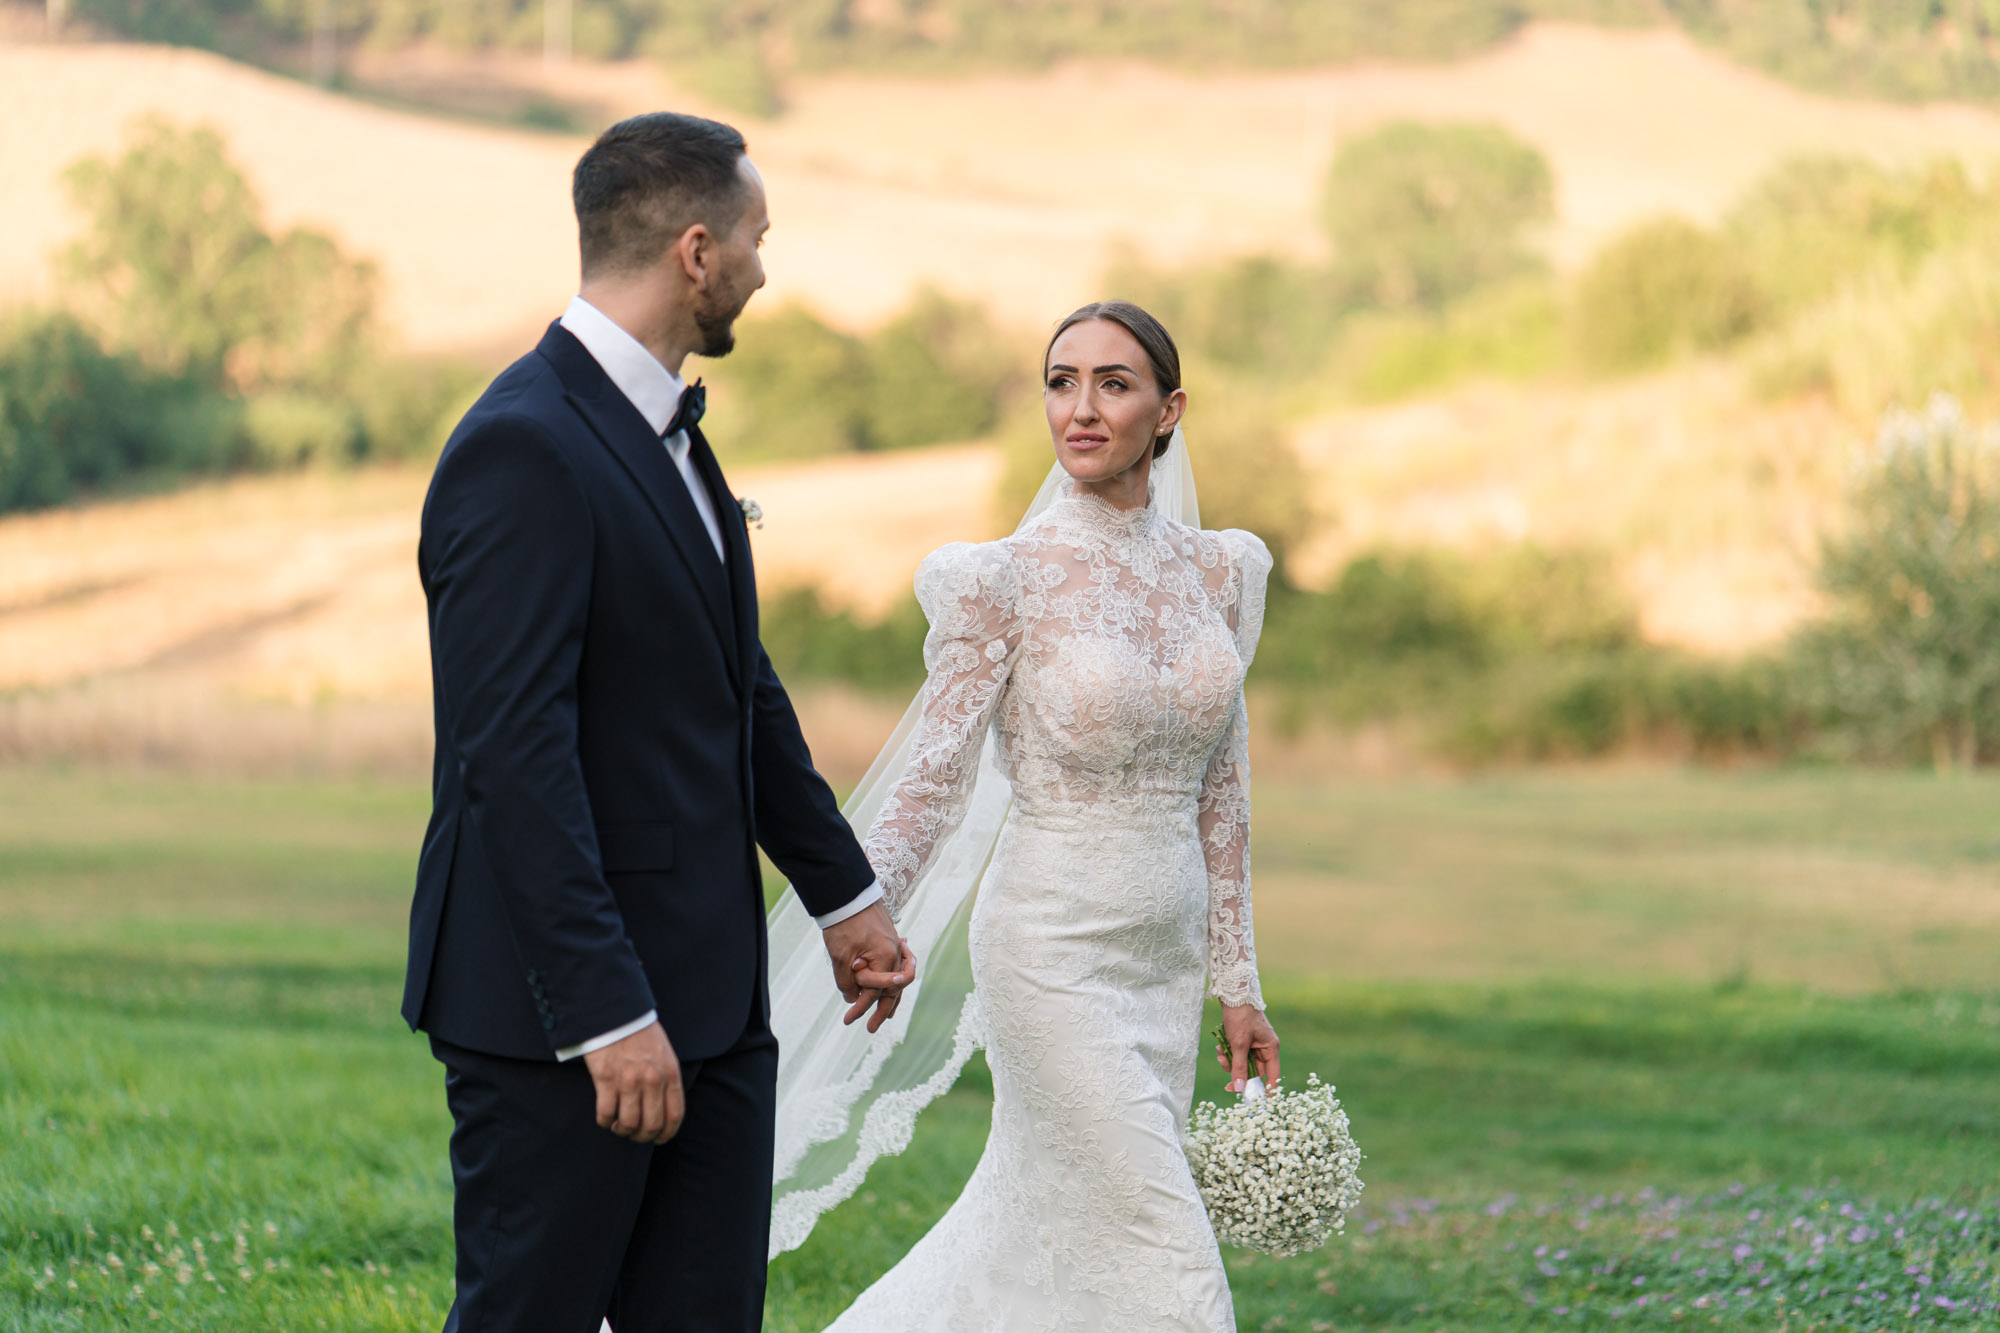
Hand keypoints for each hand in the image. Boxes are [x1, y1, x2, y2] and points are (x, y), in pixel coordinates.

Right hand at [582, 1020, 683, 1143]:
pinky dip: (605, 1121)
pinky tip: (605, 1118)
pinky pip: (606, 1113)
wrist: (616, 1013)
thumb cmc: (640, 1033)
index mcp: (670, 1073)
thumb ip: (667, 1079)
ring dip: (623, 1130)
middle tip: (635, 1135)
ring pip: (629, 1123)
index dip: (667, 1133)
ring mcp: (629, 1080)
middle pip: (652, 1124)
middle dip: (643, 1136)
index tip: (659, 1139)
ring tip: (619, 1126)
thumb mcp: (664, 1053)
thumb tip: (665, 1108)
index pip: (675, 1114)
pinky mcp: (606, 1079)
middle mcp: (652, 1080)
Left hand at [821, 901, 916, 1032]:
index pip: (876, 991)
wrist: (847, 893)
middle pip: (893, 989)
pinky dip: (894, 979)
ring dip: (891, 998)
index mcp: (886, 959)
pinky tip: (894, 985)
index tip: (848, 1019)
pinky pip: (896, 965)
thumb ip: (848, 982)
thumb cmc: (843, 923)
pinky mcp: (890, 940)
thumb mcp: (840, 956)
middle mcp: (895, 954)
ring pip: (898, 979)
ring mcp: (895, 946)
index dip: (861, 1007)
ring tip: (887, 1015)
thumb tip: (853, 999)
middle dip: (882, 1010)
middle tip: (872, 1029)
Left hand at [1215, 1003, 1279, 1092]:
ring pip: (1243, 1064)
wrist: (1232, 994)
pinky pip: (1237, 1055)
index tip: (1258, 1103)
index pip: (1273, 1076)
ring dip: (1230, 1063)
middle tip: (1227, 1086)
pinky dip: (1228, 1054)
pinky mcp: (1243, 1040)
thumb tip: (1239, 1089)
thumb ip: (1239, 1068)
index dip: (1267, 1090)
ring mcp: (1254, 1044)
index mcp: (1271, 1048)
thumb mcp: (1238, 1044)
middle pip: (1254, 1072)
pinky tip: (1220, 1048)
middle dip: (1239, 1074)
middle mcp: (1264, 1048)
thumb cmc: (1240, 1017)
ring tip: (1221, 1054)